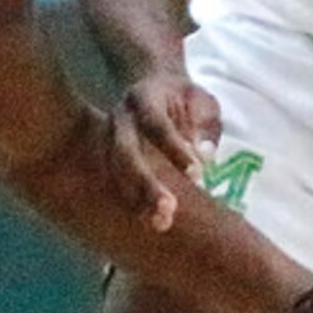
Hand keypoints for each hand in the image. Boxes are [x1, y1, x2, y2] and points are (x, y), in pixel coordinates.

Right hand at [105, 73, 223, 231]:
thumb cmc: (184, 97)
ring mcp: (108, 140)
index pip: (155, 124)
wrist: (153, 88)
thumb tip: (204, 154)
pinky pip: (115, 183)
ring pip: (116, 173)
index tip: (197, 174)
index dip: (173, 149)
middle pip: (125, 153)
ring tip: (160, 224)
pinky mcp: (108, 158)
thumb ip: (205, 124)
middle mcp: (119, 119)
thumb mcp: (202, 100)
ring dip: (136, 200)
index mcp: (143, 98)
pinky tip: (150, 221)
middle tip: (168, 210)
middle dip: (144, 184)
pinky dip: (132, 203)